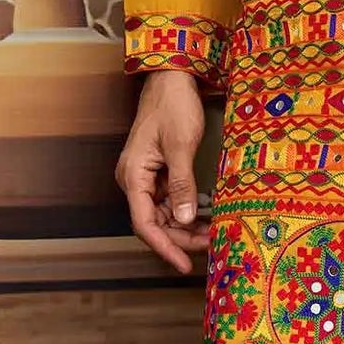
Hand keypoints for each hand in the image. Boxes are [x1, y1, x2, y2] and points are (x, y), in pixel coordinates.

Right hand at [116, 68, 215, 271]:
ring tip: (211, 235)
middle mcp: (134, 180)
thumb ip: (182, 185)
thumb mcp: (181, 146)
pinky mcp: (157, 171)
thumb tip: (184, 220)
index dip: (165, 247)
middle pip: (154, 222)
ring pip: (163, 214)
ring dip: (184, 227)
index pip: (145, 224)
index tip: (183, 264)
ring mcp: (145, 177)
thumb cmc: (173, 106)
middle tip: (210, 246)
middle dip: (180, 238)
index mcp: (133, 176)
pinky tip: (204, 218)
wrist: (171, 78)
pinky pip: (169, 200)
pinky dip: (185, 211)